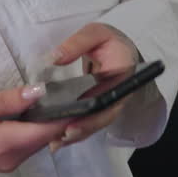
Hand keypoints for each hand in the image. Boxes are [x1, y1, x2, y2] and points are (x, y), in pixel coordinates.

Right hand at [0, 84, 68, 176]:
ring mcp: (8, 163)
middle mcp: (13, 157)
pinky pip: (25, 145)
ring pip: (37, 141)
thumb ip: (9, 100)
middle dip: (58, 115)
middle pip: (47, 136)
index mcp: (7, 143)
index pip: (51, 129)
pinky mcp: (1, 163)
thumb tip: (39, 91)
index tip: (78, 93)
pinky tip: (24, 113)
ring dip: (44, 122)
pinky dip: (30, 129)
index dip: (67, 112)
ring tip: (45, 96)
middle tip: (63, 88)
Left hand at [48, 22, 139, 150]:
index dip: (93, 112)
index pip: (108, 97)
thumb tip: (54, 58)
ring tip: (56, 143)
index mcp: (123, 73)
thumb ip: (77, 43)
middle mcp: (121, 93)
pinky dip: (77, 130)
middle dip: (84, 129)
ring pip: (97, 123)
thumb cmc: (108, 41)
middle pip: (104, 116)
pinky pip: (92, 121)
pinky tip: (58, 139)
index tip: (73, 122)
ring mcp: (112, 102)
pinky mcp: (103, 107)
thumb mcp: (95, 33)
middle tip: (62, 136)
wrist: (121, 50)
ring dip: (78, 134)